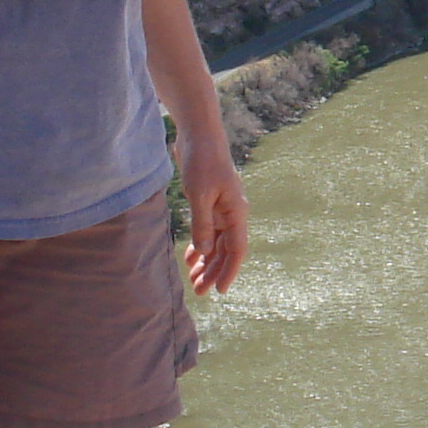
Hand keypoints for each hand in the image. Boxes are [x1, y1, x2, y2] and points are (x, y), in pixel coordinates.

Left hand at [179, 141, 248, 295]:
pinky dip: (200, 246)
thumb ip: (203, 225)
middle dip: (214, 271)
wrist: (198, 136)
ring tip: (193, 280)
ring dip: (206, 262)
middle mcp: (232, 213)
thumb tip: (206, 252)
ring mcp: (221, 209)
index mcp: (236, 212)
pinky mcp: (209, 204)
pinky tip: (190, 259)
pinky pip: (207, 232)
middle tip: (199, 292)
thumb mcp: (199, 195)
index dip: (229, 271)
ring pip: (216, 243)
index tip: (219, 290)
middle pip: (226, 250)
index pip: (237, 249)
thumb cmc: (202, 162)